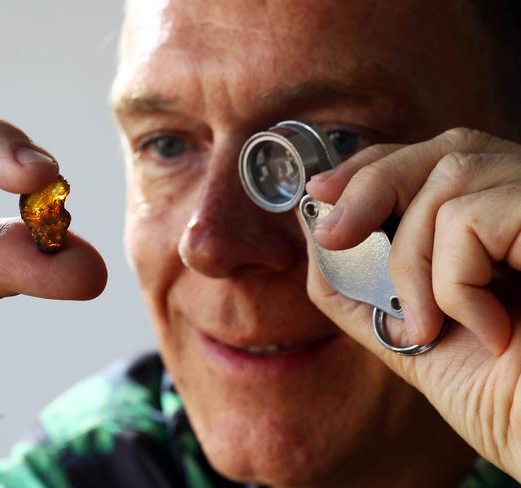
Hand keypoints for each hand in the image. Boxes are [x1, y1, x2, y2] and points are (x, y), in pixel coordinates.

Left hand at [304, 128, 520, 478]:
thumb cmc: (503, 401)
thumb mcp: (411, 337)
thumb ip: (361, 286)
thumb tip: (313, 229)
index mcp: (500, 226)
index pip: (437, 157)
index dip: (375, 164)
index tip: (321, 190)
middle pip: (446, 149)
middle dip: (372, 185)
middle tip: (334, 234)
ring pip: (453, 180)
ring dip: (413, 261)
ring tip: (434, 324)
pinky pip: (475, 220)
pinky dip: (454, 282)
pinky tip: (489, 332)